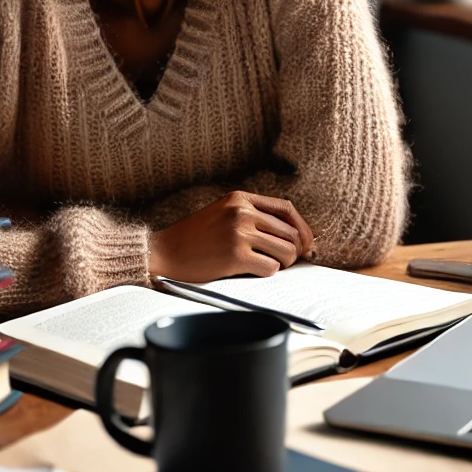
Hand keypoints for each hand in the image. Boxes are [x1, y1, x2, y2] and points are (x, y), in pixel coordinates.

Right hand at [148, 191, 313, 282]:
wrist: (164, 252)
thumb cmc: (194, 237)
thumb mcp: (222, 212)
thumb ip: (252, 216)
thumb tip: (291, 234)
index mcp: (240, 198)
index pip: (286, 208)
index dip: (302, 227)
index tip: (307, 242)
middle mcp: (242, 212)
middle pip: (290, 232)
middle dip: (294, 251)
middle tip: (286, 261)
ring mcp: (239, 233)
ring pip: (286, 251)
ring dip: (283, 263)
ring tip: (269, 265)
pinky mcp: (236, 256)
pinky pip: (271, 268)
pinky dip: (268, 272)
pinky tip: (254, 271)